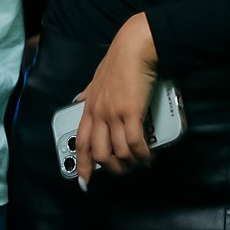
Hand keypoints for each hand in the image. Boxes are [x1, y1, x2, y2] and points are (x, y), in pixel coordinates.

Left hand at [73, 14, 157, 182]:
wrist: (134, 48)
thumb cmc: (119, 61)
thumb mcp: (96, 79)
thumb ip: (89, 93)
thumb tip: (80, 99)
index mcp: (89, 108)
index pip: (81, 143)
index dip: (82, 165)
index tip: (85, 182)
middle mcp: (98, 114)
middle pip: (100, 153)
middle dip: (113, 169)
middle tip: (125, 171)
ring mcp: (113, 114)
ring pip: (118, 152)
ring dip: (131, 163)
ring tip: (141, 164)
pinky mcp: (131, 112)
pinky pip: (135, 143)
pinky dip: (142, 154)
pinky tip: (149, 156)